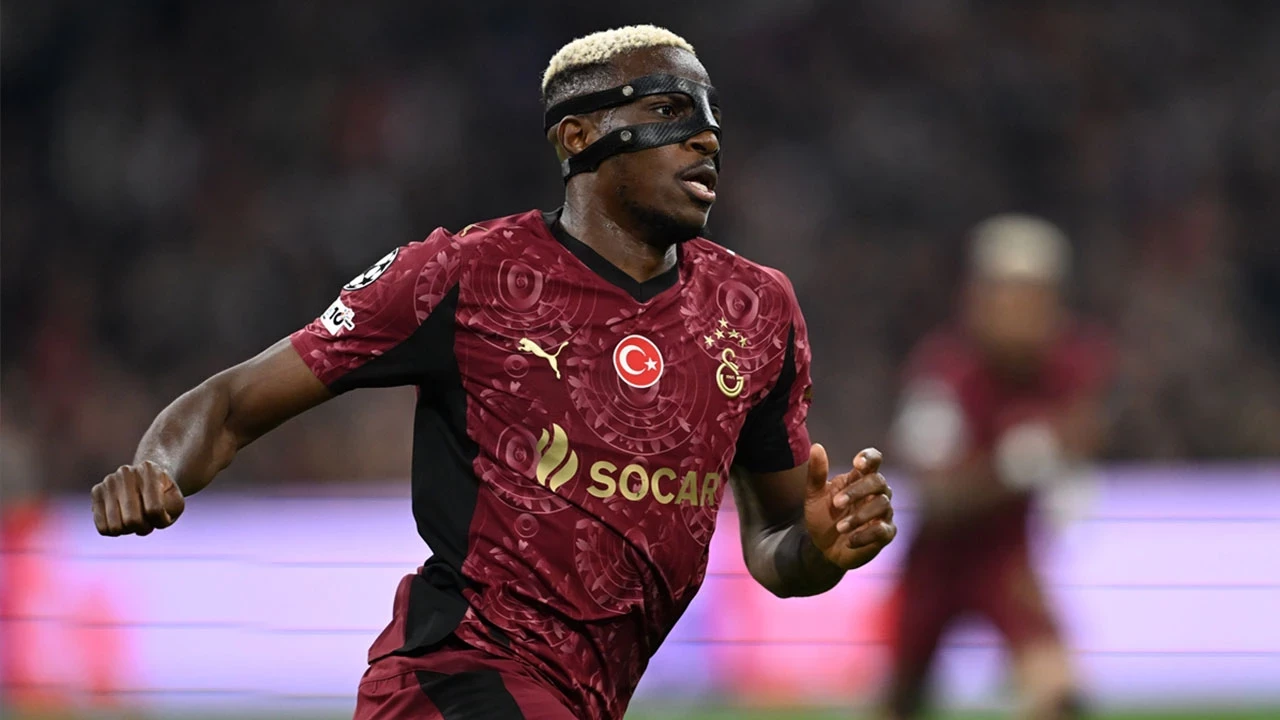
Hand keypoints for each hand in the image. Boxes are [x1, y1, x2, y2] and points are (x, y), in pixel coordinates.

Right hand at [91, 461, 185, 535]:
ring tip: (136, 521)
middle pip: (133, 520)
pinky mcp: (96, 491)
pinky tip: (122, 521)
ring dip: (129, 531)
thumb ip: (170, 510)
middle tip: (148, 523)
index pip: (154, 510)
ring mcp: (109, 481)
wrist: (146, 480)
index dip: (161, 521)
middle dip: (144, 528)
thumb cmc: (163, 496)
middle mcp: (126, 472)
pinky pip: (102, 527)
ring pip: (116, 526)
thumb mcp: (176, 502)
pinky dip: (114, 532)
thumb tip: (148, 514)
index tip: (164, 518)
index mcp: (150, 470)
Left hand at [803, 444, 895, 569]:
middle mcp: (875, 492)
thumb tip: (816, 446)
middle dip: (858, 491)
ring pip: (883, 505)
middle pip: (878, 481)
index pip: (874, 460)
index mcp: (859, 478)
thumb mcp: (814, 495)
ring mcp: (883, 513)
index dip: (869, 458)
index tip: (857, 463)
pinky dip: (865, 535)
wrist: (822, 547)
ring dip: (859, 516)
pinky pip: (883, 530)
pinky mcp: (886, 533)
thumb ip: (816, 473)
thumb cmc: (822, 516)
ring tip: (839, 527)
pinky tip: (849, 541)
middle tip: (836, 503)